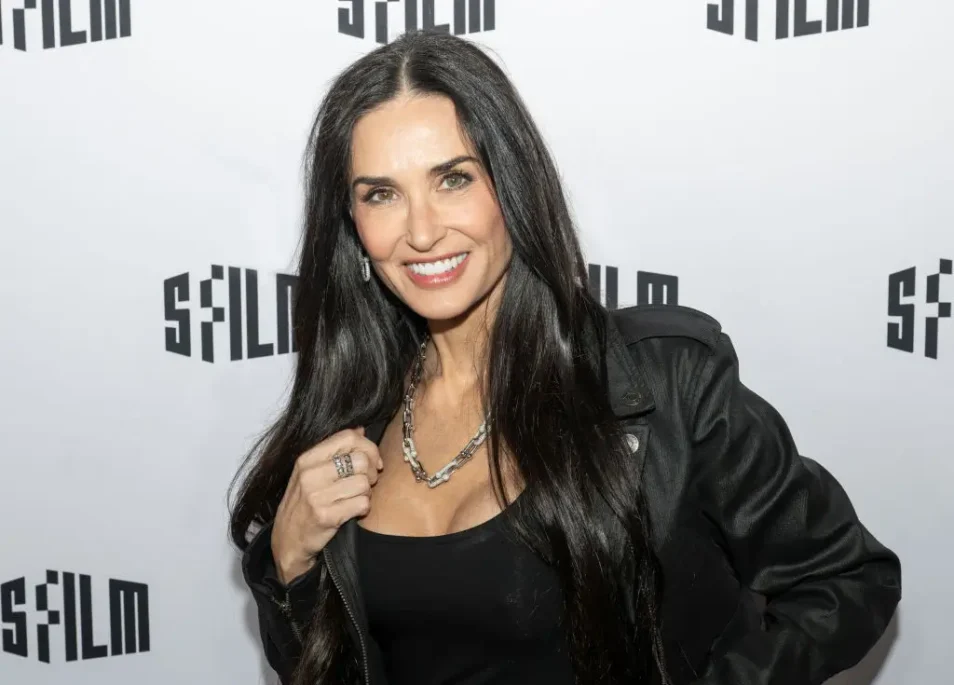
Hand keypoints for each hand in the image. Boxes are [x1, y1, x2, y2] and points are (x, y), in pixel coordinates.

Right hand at [270, 427, 383, 584]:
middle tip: (364, 484)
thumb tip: (360, 429)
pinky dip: (363, 508)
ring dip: (366, 493)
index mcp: (307, 459)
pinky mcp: (326, 516)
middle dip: (370, 473)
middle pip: (361, 460)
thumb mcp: (311, 472)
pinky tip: (353, 512)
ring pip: (364, 483)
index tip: (373, 462)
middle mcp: (309, 474)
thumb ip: (334, 451)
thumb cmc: (304, 504)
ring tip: (355, 499)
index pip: (348, 437)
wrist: (287, 542)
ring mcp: (316, 496)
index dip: (369, 448)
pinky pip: (362, 504)